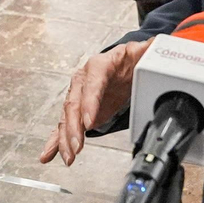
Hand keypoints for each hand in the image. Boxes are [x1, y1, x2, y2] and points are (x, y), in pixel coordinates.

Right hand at [39, 39, 152, 165]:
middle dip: (74, 128)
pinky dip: (55, 142)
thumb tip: (155, 45)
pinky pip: (64, 127)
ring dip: (65, 140)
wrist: (120, 65)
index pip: (92, 85)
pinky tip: (48, 155)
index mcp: (97, 66)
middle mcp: (82, 82)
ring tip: (68, 157)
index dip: (89, 103)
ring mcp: (77, 97)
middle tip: (77, 146)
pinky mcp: (77, 112)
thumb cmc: (126, 60)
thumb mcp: (140, 53)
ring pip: (66, 119)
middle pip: (73, 106)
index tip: (89, 123)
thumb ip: (148, 51)